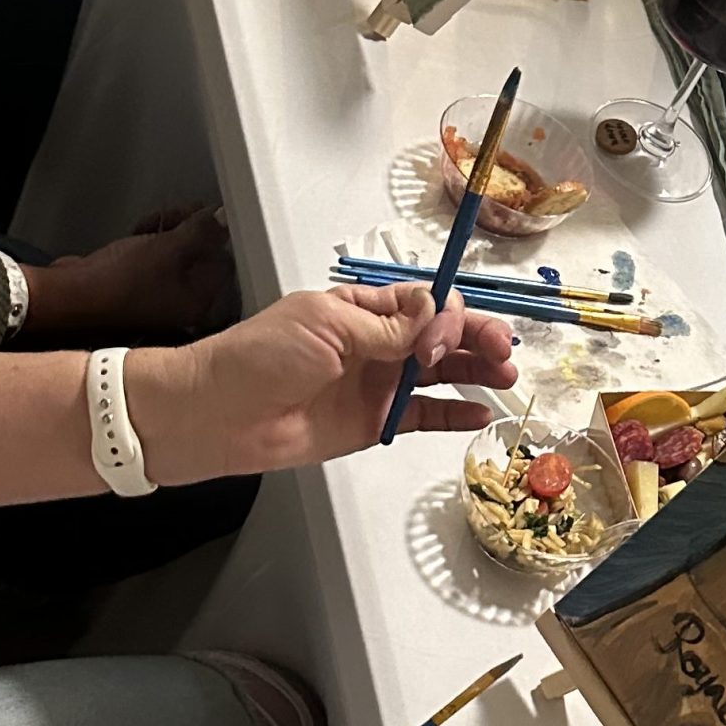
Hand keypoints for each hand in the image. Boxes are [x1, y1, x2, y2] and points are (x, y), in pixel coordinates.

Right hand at [20, 210, 236, 348]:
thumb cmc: (116, 281)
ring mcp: (162, 296)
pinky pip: (156, 258)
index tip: (202, 213)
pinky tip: (138, 232)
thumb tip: (224, 218)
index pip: (225, 260)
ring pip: (178, 252)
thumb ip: (202, 231)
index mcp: (200, 302)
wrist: (69, 295)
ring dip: (167, 230)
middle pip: (202, 255)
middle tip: (173, 216)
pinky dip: (150, 241)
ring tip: (149, 225)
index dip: (214, 232)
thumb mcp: (168, 248)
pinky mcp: (140, 286)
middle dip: (189, 228)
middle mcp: (185, 304)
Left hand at [127, 285, 515, 485]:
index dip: (446, 316)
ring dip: (475, 371)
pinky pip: (424, 415)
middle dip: (475, 339)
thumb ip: (387, 327)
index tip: (440, 339)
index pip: (424, 303)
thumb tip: (436, 312)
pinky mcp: (374, 422)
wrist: (219, 416)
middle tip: (502, 352)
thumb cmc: (259, 359)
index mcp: (361, 309)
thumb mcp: (326, 327)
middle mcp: (376, 343)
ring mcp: (377, 383)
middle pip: (441, 336)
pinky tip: (481, 413)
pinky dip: (455, 414)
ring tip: (506, 376)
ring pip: (441, 373)